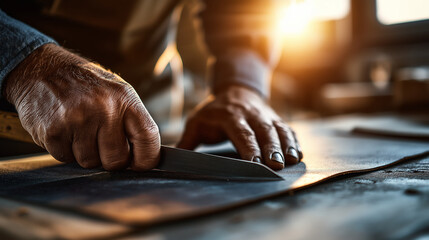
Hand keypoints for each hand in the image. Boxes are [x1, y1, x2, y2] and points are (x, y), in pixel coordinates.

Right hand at [3, 44, 159, 170]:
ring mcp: (77, 119)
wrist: (41, 68)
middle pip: (117, 160)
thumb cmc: (85, 85)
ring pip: (90, 162)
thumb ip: (132, 122)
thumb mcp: (117, 92)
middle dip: (110, 158)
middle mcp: (104, 108)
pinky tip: (64, 129)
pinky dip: (64, 150)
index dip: (147, 158)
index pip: (148, 137)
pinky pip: (65, 158)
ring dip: (84, 153)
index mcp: (124, 98)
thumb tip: (145, 157)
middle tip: (100, 142)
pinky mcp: (54, 130)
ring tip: (79, 130)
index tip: (140, 164)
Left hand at [177, 85, 302, 169]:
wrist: (236, 88)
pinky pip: (287, 129)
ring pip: (278, 129)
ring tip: (292, 161)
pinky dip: (293, 141)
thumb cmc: (214, 111)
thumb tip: (171, 160)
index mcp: (230, 115)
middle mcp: (250, 113)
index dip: (248, 147)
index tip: (253, 162)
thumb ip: (187, 141)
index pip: (240, 132)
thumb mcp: (197, 121)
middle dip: (271, 147)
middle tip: (276, 165)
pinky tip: (298, 155)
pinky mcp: (275, 118)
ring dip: (286, 145)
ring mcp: (265, 115)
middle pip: (263, 130)